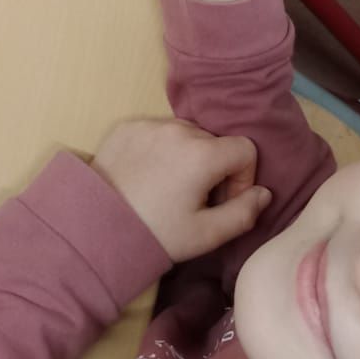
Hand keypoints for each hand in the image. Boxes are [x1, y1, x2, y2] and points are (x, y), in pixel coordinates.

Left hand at [91, 115, 269, 260]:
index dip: (242, 177)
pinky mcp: (127, 126)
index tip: (223, 200)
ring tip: (171, 189)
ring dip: (189, 156)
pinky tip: (149, 177)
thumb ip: (244, 213)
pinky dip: (162, 149)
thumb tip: (263, 193)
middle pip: (215, 141)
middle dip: (215, 168)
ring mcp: (150, 124)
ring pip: (186, 134)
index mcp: (202, 153)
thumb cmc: (157, 233)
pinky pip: (158, 131)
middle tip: (197, 200)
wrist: (96, 227)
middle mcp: (178, 129)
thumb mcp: (207, 234)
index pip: (244, 149)